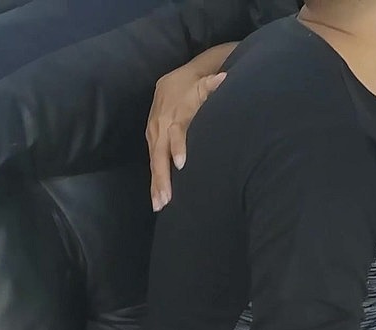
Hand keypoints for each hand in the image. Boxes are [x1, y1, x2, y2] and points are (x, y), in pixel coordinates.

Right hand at [146, 68, 225, 210]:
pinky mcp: (151, 141)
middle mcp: (160, 127)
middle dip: (162, 177)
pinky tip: (157, 199)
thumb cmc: (192, 88)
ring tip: (160, 204)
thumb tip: (224, 79)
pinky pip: (152, 163)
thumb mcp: (203, 84)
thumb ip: (212, 84)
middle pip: (159, 154)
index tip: (181, 163)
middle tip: (166, 198)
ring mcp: (153, 135)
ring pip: (153, 163)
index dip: (177, 147)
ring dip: (156, 184)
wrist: (172, 82)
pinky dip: (154, 181)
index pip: (175, 133)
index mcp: (174, 115)